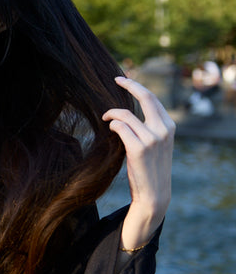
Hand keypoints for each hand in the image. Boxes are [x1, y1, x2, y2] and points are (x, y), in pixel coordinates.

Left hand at [102, 76, 174, 250]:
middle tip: (116, 79)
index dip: (136, 86)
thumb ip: (149, 127)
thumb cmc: (150, 168)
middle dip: (129, 84)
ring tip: (105, 118)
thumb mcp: (156, 144)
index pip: (152, 98)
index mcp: (169, 126)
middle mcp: (163, 130)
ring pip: (126, 115)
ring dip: (112, 113)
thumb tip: (129, 111)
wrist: (154, 194)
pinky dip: (112, 124)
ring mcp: (152, 139)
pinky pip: (120, 127)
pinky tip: (109, 128)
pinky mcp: (139, 148)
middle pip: (145, 97)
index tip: (123, 80)